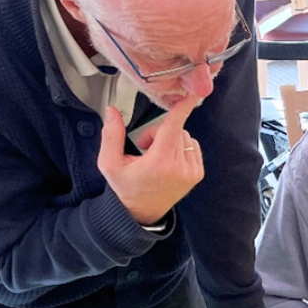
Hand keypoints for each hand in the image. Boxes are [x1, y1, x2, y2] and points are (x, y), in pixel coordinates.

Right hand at [98, 99, 203, 225]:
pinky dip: (180, 148)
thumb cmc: (125, 188)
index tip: (193, 94)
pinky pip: (192, 147)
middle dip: (159, 132)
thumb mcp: (110, 163)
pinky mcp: (197, 174)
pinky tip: (167, 162)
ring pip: (185, 137)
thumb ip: (111, 135)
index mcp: (159, 163)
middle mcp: (179, 168)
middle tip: (145, 148)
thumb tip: (112, 111)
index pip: (173, 127)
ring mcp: (191, 172)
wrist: (141, 213)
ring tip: (156, 157)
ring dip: (170, 140)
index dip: (182, 108)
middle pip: (175, 129)